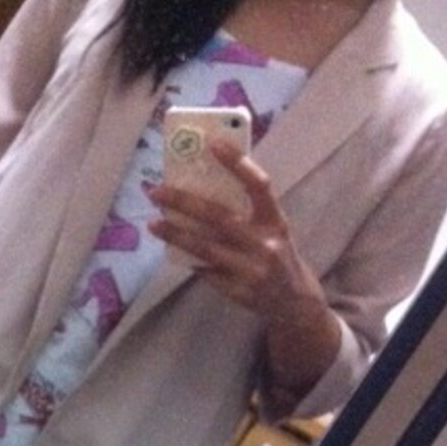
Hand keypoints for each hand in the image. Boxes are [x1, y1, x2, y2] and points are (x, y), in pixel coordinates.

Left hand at [148, 141, 340, 405]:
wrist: (293, 301)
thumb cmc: (275, 254)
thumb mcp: (271, 228)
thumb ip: (247, 210)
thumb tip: (202, 186)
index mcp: (275, 221)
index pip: (259, 185)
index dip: (237, 163)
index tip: (212, 143)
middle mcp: (265, 244)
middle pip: (219, 217)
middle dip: (184, 202)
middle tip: (157, 191)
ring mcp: (251, 270)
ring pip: (205, 248)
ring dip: (176, 234)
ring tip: (153, 224)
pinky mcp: (237, 291)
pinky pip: (205, 271)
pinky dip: (188, 260)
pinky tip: (171, 250)